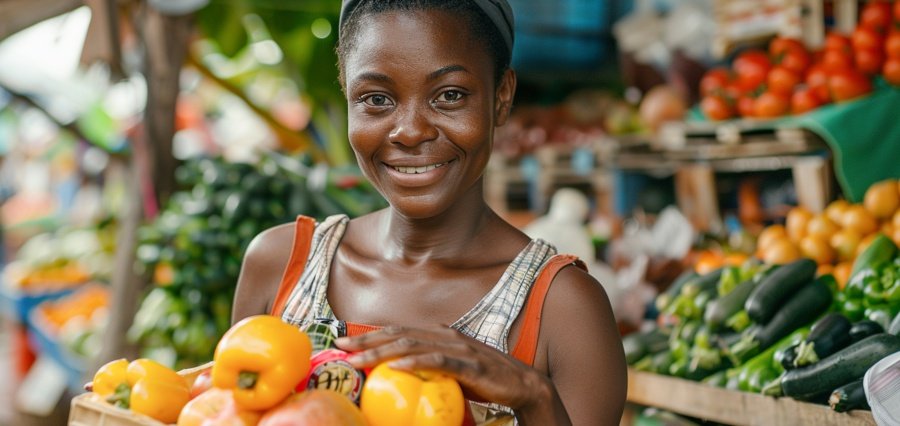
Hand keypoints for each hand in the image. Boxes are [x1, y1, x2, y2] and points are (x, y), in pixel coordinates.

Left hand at [335, 324, 549, 409]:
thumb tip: (402, 370)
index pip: (399, 331)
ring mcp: (458, 349)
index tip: (344, 341)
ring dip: (382, 352)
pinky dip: (416, 363)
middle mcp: (446, 336)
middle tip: (340, 346)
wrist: (523, 385)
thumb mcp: (453, 369)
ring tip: (358, 360)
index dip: (370, 335)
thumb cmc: (486, 380)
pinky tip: (397, 367)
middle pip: (399, 334)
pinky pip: (438, 362)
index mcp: (440, 334)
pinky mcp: (469, 365)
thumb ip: (431, 364)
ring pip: (413, 346)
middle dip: (367, 340)